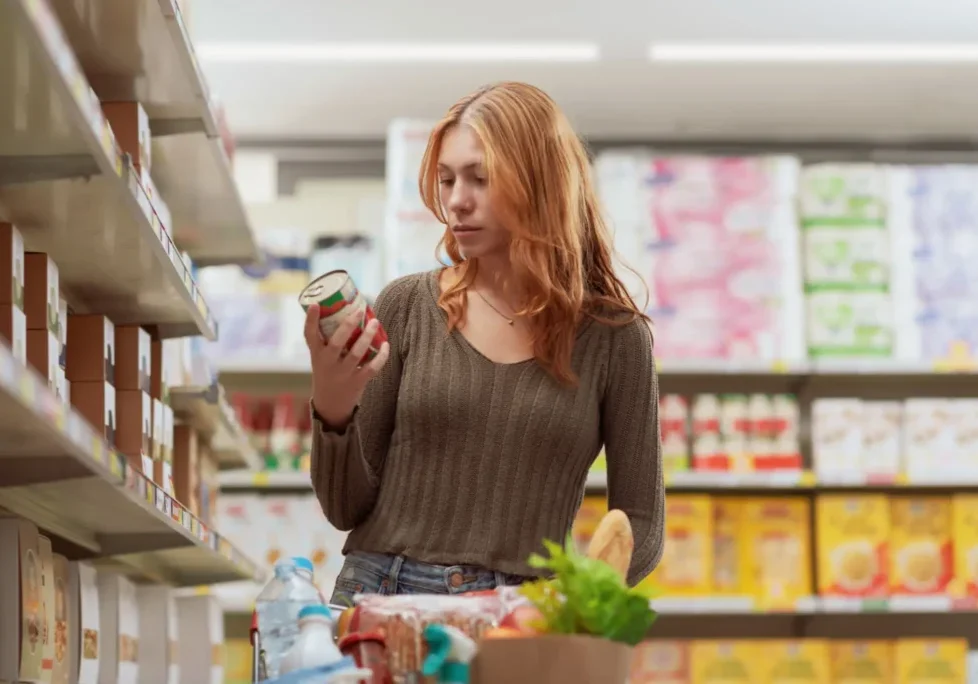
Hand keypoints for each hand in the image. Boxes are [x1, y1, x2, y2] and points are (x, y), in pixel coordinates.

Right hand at [304, 304, 389, 428]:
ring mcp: (343, 373)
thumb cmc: (327, 372)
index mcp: (317, 354)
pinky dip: (381, 356)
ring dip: (367, 336)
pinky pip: (372, 367)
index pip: (309, 335)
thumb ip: (328, 339)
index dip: (311, 320)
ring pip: (357, 352)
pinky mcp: (358, 381)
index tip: (316, 304)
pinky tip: (385, 345)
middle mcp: (328, 363)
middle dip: (348, 325)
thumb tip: (345, 310)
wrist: (330, 405)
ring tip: (375, 322)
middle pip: (337, 342)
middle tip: (359, 311)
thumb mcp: (320, 357)